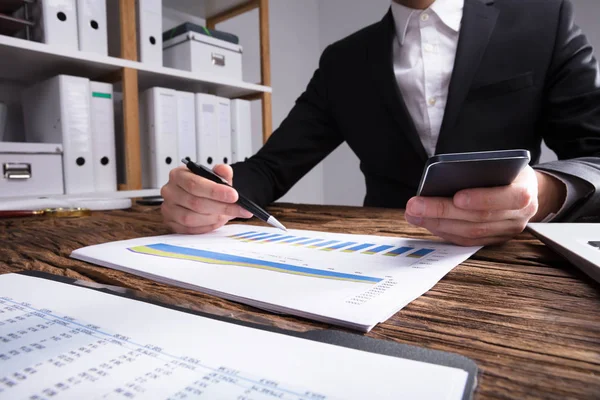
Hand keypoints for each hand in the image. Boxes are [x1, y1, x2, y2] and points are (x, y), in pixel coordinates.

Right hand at [160, 164, 252, 233]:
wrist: (197, 197)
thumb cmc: (203, 186)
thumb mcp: (214, 176)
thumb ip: (221, 172)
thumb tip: (224, 170)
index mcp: (178, 175)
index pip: (195, 184)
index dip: (216, 191)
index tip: (234, 195)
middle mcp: (170, 191)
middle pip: (195, 203)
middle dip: (221, 207)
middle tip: (239, 208)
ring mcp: (168, 208)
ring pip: (191, 218)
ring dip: (213, 218)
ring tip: (226, 215)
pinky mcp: (171, 223)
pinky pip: (190, 229)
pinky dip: (207, 227)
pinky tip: (216, 221)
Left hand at [404, 166, 565, 245]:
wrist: (527, 190)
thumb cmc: (507, 172)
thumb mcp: (503, 164)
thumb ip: (482, 170)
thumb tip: (443, 177)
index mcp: (525, 191)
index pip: (507, 197)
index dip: (482, 199)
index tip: (457, 197)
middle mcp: (519, 216)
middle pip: (479, 218)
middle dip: (443, 211)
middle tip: (415, 205)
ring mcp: (507, 231)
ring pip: (470, 232)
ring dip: (438, 223)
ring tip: (413, 214)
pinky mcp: (494, 240)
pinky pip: (467, 240)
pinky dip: (445, 232)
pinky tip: (426, 221)